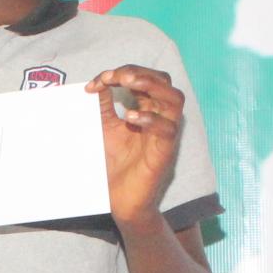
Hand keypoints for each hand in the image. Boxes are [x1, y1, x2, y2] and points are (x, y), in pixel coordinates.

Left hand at [86, 65, 183, 229]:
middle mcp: (160, 117)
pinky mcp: (165, 152)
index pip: (143, 79)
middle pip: (163, 82)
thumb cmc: (115, 164)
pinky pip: (167, 129)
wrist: (120, 199)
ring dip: (151, 86)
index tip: (97, 82)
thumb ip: (104, 106)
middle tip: (116, 76)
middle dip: (140, 73)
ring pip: (174, 99)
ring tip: (128, 83)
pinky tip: (130, 117)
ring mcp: (165, 134)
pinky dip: (150, 118)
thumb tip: (98, 82)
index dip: (122, 73)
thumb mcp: (105, 128)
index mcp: (147, 109)